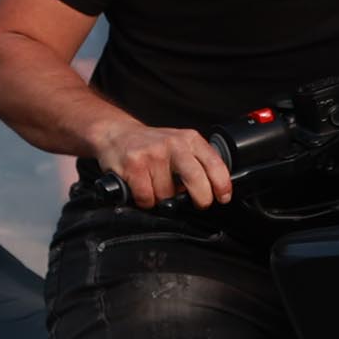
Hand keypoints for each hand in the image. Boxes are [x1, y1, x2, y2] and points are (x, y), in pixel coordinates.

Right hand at [86, 117, 230, 209]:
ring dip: (162, 199)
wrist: (116, 134)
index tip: (223, 197)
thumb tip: (213, 191)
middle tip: (199, 204)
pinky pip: (147, 197)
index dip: (222, 185)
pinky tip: (141, 189)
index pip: (214, 163)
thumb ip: (196, 163)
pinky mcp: (133, 164)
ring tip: (156, 186)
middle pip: (196, 179)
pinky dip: (145, 201)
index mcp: (189, 139)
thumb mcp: (180, 145)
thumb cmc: (151, 145)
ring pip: (167, 194)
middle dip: (201, 198)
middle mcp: (173, 144)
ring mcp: (153, 154)